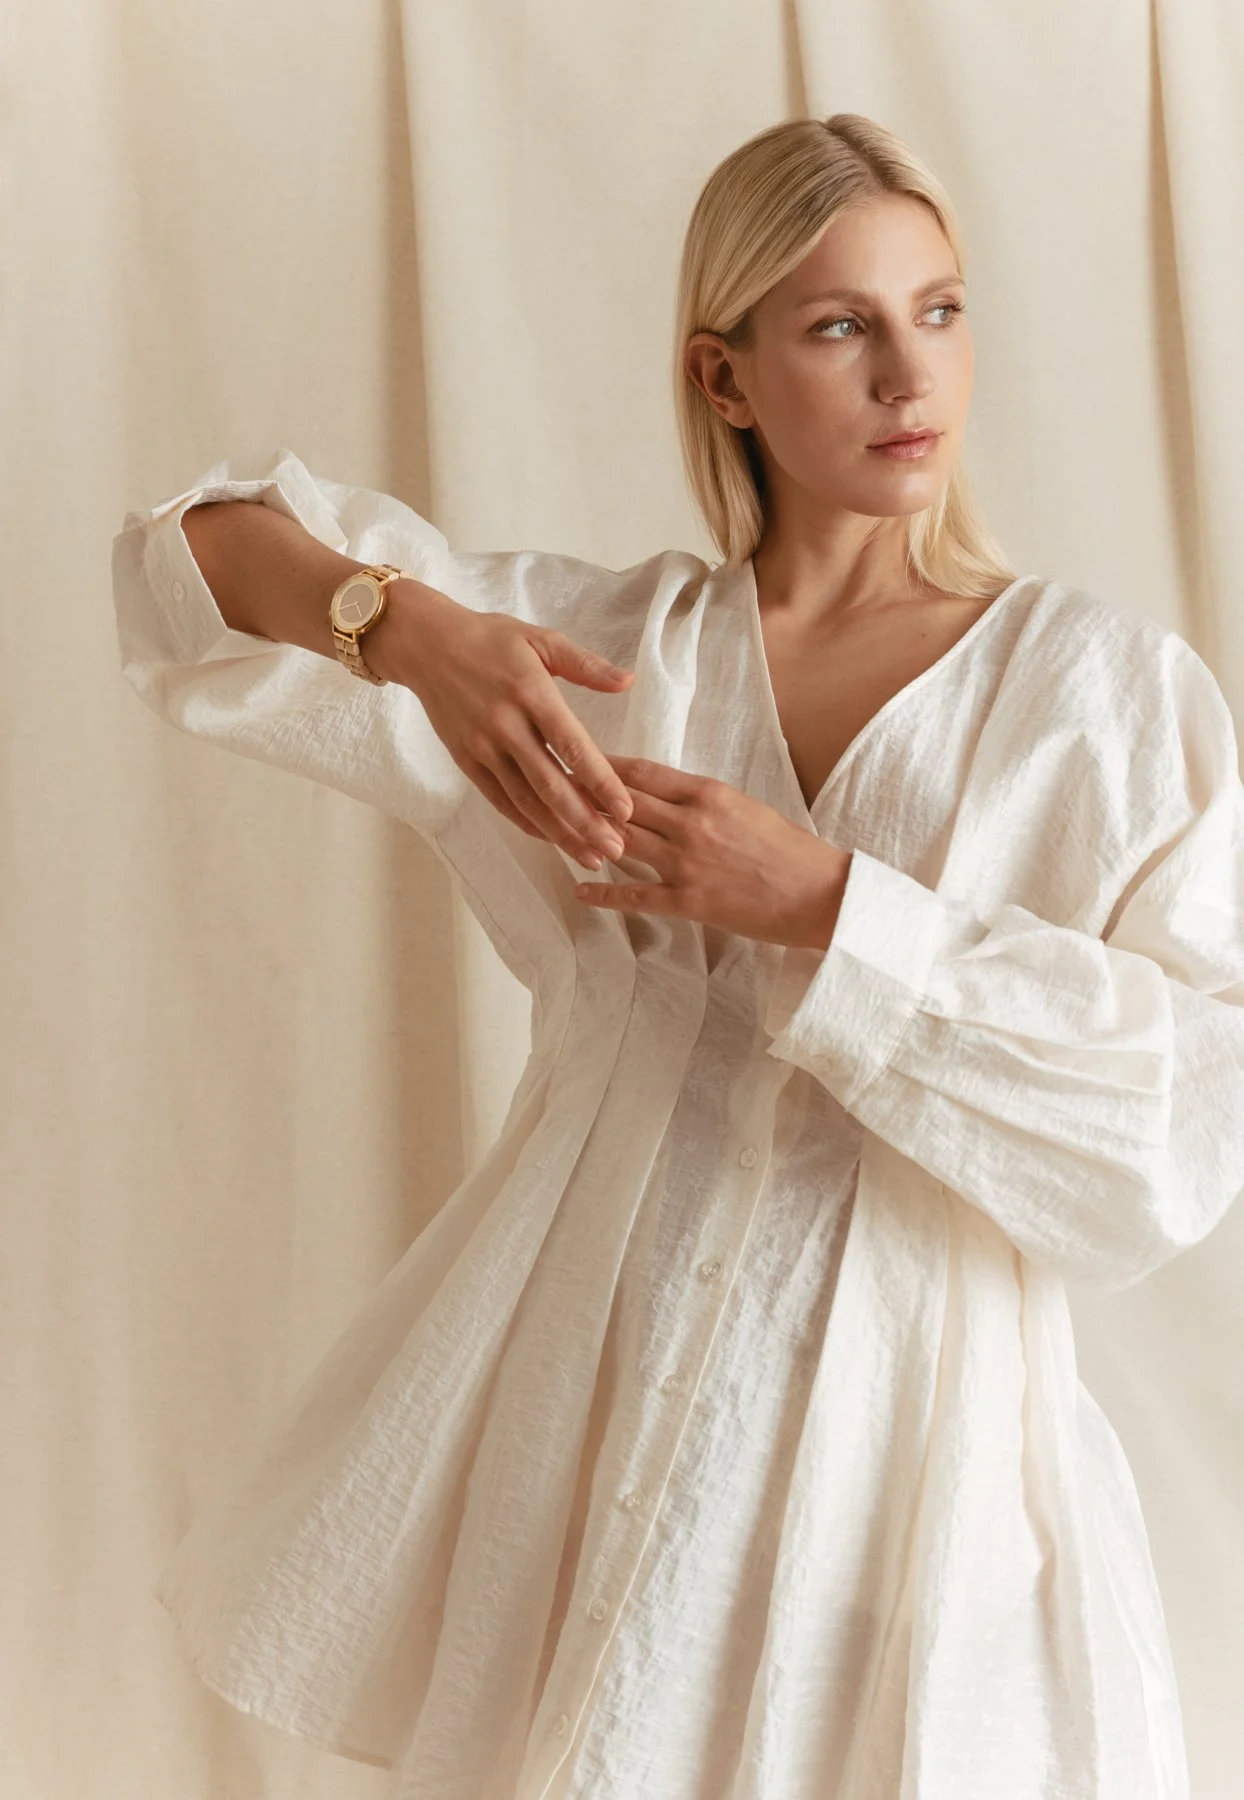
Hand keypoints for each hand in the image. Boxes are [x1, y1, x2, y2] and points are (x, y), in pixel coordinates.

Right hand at [369, 581, 636, 867]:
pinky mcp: (466, 760)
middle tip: (617, 848)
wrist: (427, 646)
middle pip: (550, 784)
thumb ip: (586, 665)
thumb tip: (628, 682)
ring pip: (525, 800)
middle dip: (585, 822)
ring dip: (559, 833)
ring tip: (590, 856)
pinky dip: (526, 823)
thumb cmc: (490, 640)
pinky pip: (499, 799)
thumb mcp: (541, 640)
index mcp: (531, 692)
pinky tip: (551, 839)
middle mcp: (505, 725)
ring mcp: (482, 747)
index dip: (600, 782)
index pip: (572, 746)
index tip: (625, 809)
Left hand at [571, 755, 851, 949]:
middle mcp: (692, 823)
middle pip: (622, 802)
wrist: (820, 893)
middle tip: (546, 784)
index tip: (574, 756)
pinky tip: (580, 888)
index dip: (601, 764)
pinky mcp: (690, 901)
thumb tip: (661, 794)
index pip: (641, 772)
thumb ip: (701, 799)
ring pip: (622, 843)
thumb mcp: (745, 806)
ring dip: (585, 836)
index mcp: (707, 793)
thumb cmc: (787, 849)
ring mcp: (688, 863)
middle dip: (581, 793)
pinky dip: (604, 893)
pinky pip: (636, 895)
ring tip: (552, 829)